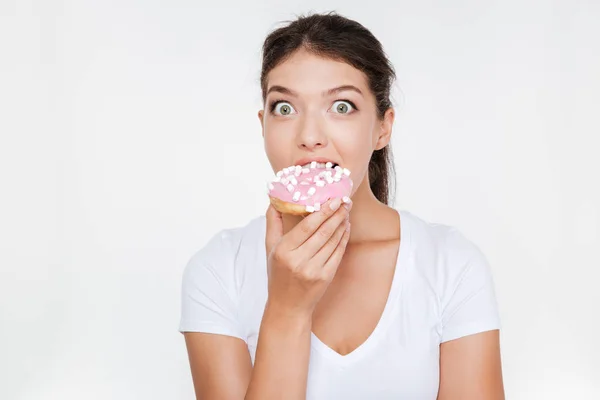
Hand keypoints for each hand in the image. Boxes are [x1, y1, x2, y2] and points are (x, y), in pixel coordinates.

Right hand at [264, 198, 351, 317]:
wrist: (288, 306)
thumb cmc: (278, 274)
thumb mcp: (270, 249)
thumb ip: (272, 224)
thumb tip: (274, 200)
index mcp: (283, 251)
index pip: (306, 226)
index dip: (322, 212)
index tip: (333, 199)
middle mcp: (298, 261)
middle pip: (322, 232)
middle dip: (336, 214)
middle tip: (345, 201)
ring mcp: (313, 270)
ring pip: (332, 241)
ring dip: (342, 224)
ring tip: (346, 212)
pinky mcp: (325, 278)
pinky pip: (338, 253)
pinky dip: (343, 238)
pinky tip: (345, 228)